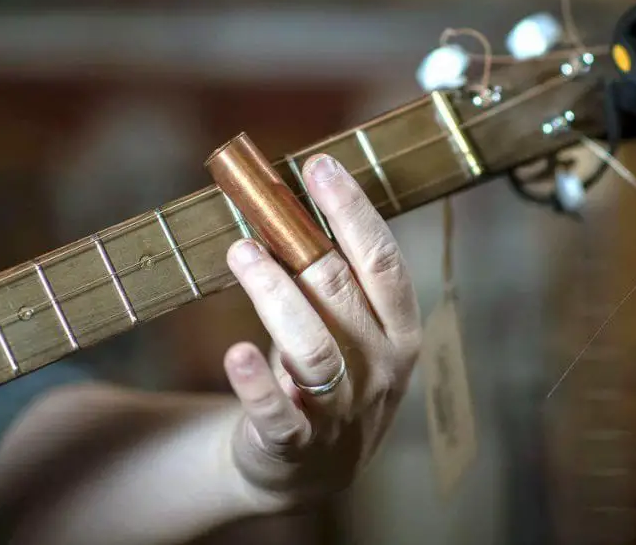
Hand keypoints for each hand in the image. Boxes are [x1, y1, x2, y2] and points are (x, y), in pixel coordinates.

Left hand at [222, 153, 421, 509]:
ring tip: (240, 253)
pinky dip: (256, 382)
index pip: (384, 262)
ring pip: (313, 348)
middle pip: (343, 293)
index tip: (320, 166)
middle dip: (302, 242)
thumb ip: (335, 279)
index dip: (354, 211)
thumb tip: (292, 201)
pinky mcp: (297, 443)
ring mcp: (342, 410)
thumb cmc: (330, 376)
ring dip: (275, 295)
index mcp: (399, 331)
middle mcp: (380, 369)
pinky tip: (235, 352)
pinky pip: (278, 412)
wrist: (309, 469)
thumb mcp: (350, 330)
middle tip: (260, 202)